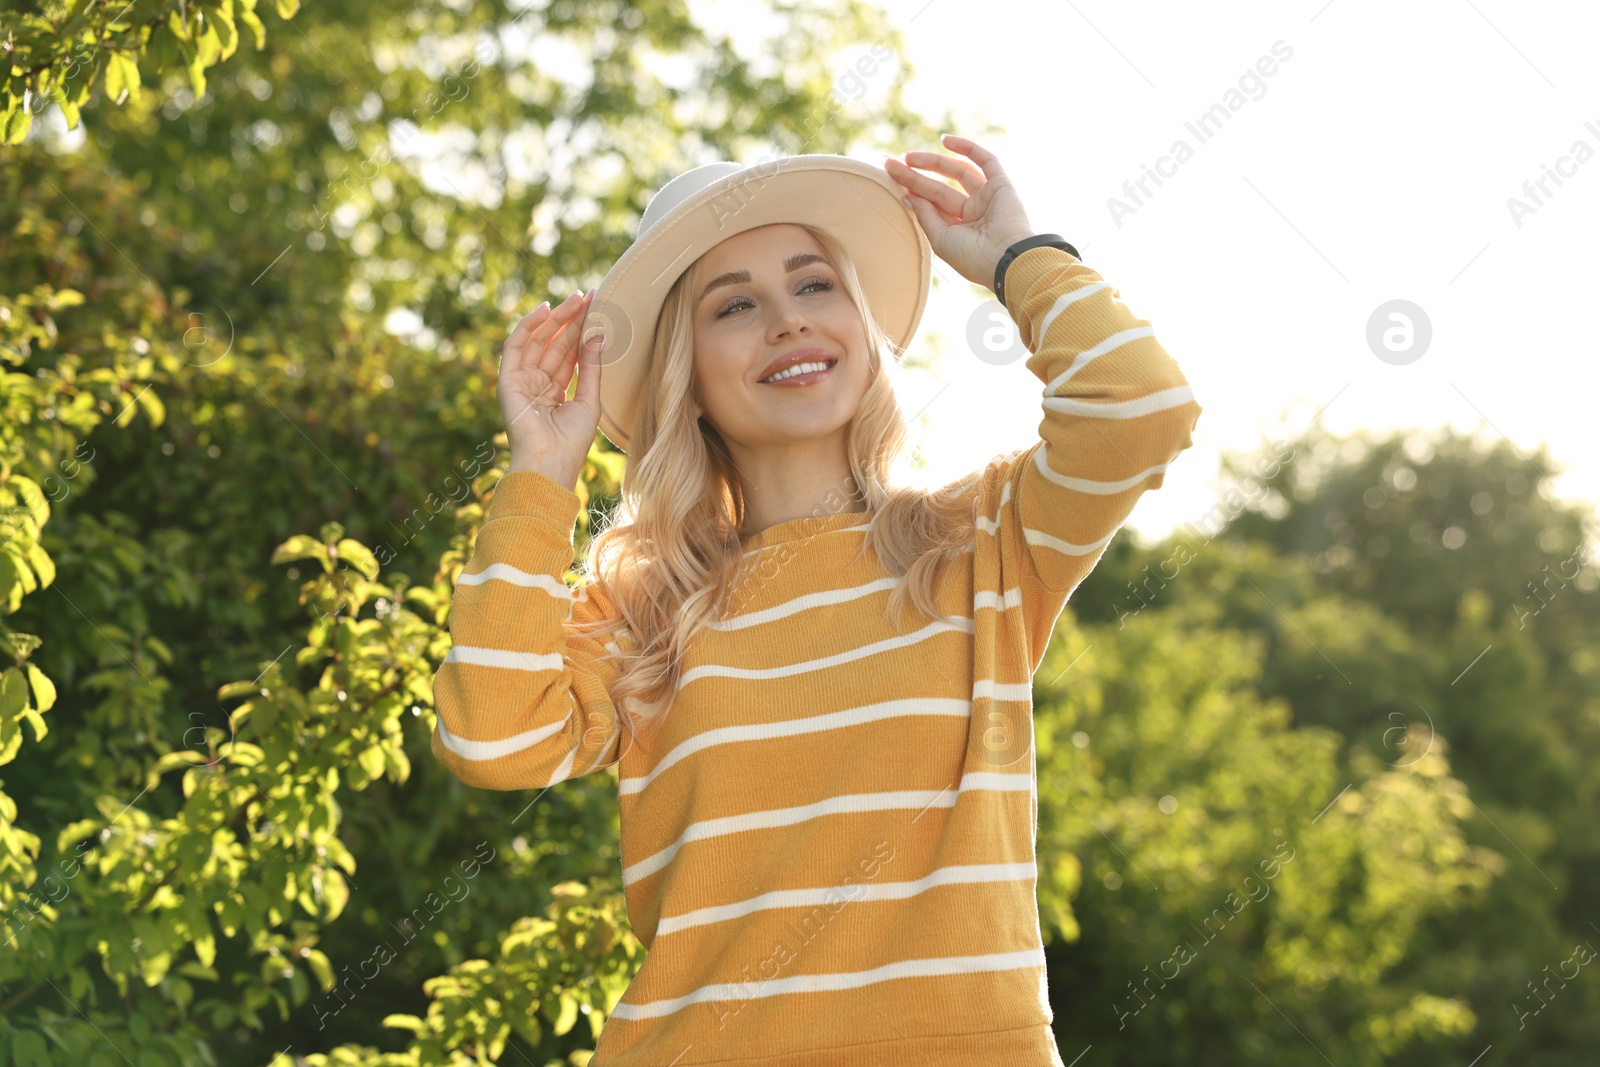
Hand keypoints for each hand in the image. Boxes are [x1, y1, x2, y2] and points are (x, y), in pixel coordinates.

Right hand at [497, 289, 603, 487]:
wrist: (550, 462)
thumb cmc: (572, 441)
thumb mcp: (589, 400)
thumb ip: (592, 367)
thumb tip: (599, 335)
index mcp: (555, 391)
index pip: (569, 354)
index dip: (582, 331)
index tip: (599, 309)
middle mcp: (537, 383)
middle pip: (555, 344)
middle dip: (571, 320)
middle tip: (589, 296)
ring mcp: (521, 381)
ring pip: (538, 341)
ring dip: (555, 318)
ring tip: (575, 300)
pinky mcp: (507, 380)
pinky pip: (515, 346)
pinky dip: (528, 326)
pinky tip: (545, 310)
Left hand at [883, 134, 1036, 291]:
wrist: (1005, 258)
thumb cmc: (972, 257)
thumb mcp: (940, 239)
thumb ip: (925, 216)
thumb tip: (907, 197)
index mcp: (958, 229)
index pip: (930, 205)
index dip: (911, 191)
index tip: (891, 178)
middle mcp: (972, 212)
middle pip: (938, 188)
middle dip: (914, 176)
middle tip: (889, 163)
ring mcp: (987, 197)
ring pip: (957, 173)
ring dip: (932, 162)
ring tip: (908, 157)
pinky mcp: (1001, 185)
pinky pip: (985, 161)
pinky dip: (967, 148)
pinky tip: (945, 140)